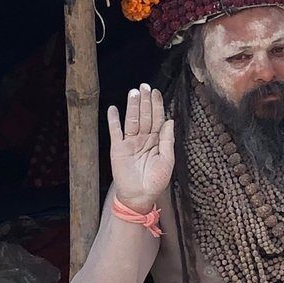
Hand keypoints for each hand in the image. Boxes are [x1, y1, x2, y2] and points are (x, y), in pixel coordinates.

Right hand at [108, 84, 173, 212]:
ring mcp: (130, 143)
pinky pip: (115, 132)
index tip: (156, 92)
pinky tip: (113, 108)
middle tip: (144, 86)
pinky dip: (113, 120)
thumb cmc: (156, 181)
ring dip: (132, 106)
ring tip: (133, 92)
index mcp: (157, 141)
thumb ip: (168, 140)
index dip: (157, 105)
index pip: (157, 119)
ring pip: (132, 120)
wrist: (139, 196)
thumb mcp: (167, 161)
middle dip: (145, 101)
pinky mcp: (118, 148)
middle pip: (145, 116)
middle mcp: (143, 139)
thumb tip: (170, 120)